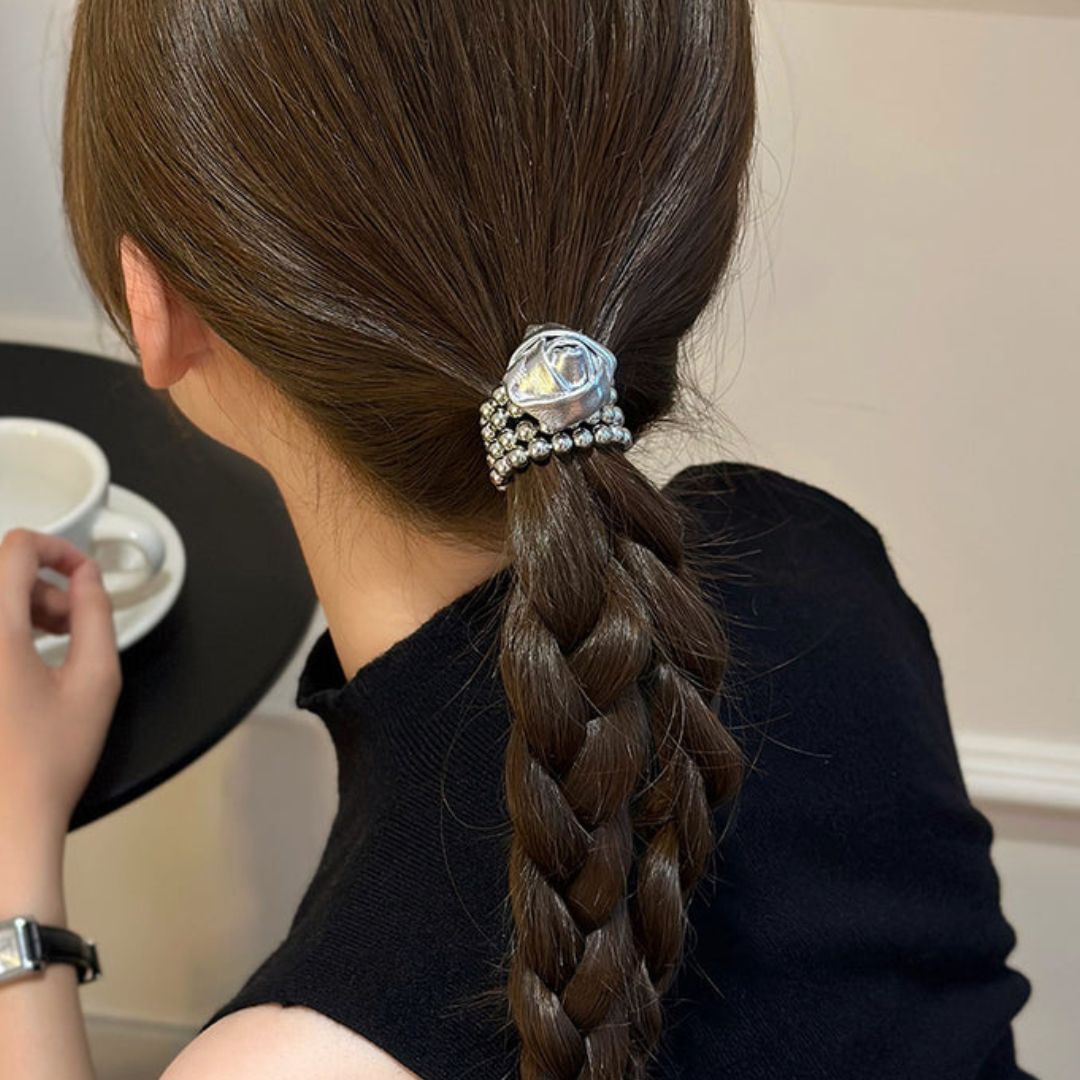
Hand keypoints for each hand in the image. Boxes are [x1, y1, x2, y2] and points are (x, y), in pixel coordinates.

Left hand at [0, 529, 121, 841]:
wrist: (6, 821)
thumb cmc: (52, 756)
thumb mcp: (96, 680)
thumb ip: (97, 615)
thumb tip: (89, 578)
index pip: (16, 549)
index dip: (58, 549)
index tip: (85, 576)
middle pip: (1, 577)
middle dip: (45, 588)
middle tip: (75, 626)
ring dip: (26, 610)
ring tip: (57, 647)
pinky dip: (9, 634)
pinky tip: (28, 665)